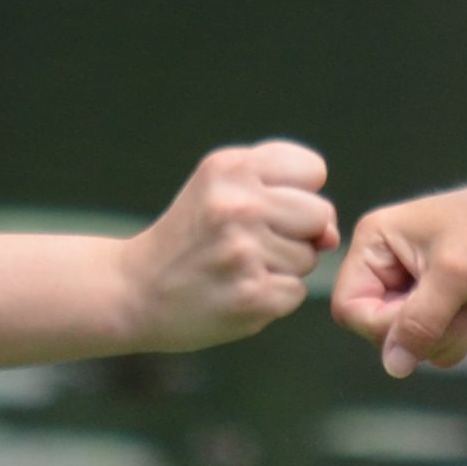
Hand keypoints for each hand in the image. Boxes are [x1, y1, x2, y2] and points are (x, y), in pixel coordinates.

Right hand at [118, 141, 338, 349]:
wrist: (134, 290)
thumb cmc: (192, 236)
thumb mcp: (223, 189)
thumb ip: (285, 195)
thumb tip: (331, 235)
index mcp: (230, 168)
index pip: (313, 170)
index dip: (297, 192)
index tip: (263, 206)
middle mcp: (237, 205)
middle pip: (320, 214)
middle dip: (297, 231)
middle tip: (248, 242)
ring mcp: (245, 253)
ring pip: (309, 257)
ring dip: (282, 266)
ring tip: (236, 266)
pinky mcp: (252, 297)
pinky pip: (296, 292)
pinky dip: (273, 296)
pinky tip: (236, 290)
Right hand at [332, 177, 466, 376]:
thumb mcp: (454, 274)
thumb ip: (419, 322)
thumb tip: (393, 367)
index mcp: (376, 241)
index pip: (350, 307)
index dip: (383, 325)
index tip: (425, 315)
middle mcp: (389, 264)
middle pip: (378, 331)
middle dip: (423, 330)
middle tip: (458, 307)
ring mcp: (417, 288)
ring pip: (408, 345)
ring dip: (444, 337)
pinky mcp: (444, 307)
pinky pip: (433, 346)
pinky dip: (458, 338)